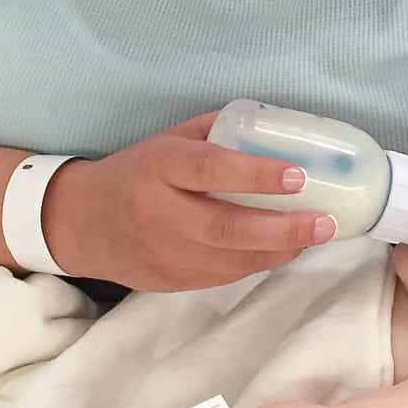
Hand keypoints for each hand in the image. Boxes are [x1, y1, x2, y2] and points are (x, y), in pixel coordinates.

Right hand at [41, 111, 334, 290]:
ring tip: (316, 234)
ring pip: (232, 259)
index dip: (256, 175)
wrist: (81, 224)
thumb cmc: (134, 173)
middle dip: (284, 227)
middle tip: (326, 221)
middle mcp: (160, 213)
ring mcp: (165, 253)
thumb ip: (215, 133)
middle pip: (227, 227)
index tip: (299, 176)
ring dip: (280, 249)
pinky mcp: (171, 281)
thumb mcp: (165, 141)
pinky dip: (259, 262)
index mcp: (159, 167)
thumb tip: (275, 126)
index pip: (210, 170)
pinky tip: (284, 248)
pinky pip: (224, 275)